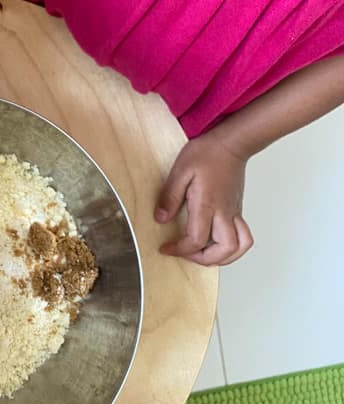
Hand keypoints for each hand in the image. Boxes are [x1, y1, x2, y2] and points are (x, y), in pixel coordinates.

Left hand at [154, 131, 253, 265]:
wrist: (231, 144)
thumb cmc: (207, 153)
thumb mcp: (180, 171)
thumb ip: (170, 196)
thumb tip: (161, 218)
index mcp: (208, 205)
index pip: (196, 240)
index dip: (179, 250)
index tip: (166, 248)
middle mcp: (225, 212)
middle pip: (224, 251)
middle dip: (203, 260)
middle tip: (185, 254)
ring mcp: (234, 212)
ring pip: (240, 247)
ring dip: (223, 257)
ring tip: (203, 254)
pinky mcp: (237, 209)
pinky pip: (242, 235)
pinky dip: (231, 246)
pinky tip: (215, 241)